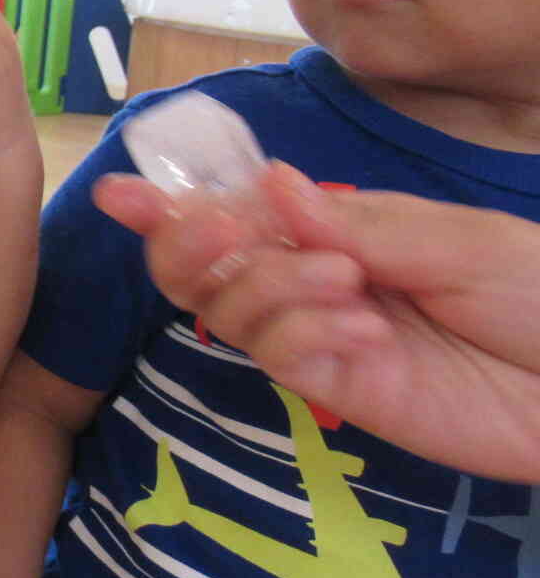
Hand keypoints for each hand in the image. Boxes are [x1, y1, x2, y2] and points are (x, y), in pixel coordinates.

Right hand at [93, 163, 539, 478]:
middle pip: (207, 268)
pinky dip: (304, 336)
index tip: (120, 191)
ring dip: (269, 287)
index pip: (241, 213)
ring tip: (348, 290)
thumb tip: (267, 183)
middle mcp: (315, 283)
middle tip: (228, 235)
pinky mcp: (338, 394)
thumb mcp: (456, 239)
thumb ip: (356, 223)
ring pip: (231, 311)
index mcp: (342, 232)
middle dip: (196, 245)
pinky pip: (279, 360)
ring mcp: (322, 341)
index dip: (174, 205)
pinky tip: (365, 335)